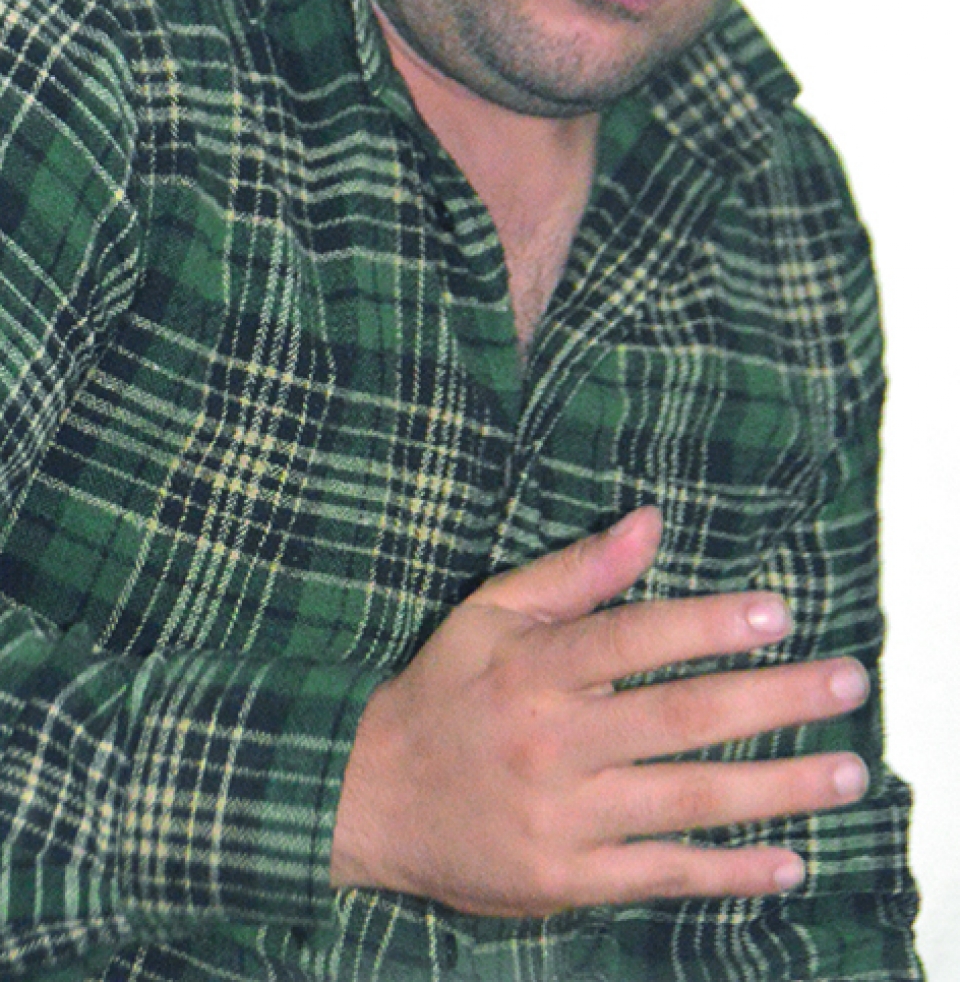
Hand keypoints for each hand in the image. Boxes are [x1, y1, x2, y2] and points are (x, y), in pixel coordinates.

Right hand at [329, 508, 869, 915]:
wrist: (369, 799)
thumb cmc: (441, 692)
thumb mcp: (490, 614)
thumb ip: (574, 573)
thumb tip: (650, 522)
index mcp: (534, 671)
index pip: (635, 640)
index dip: (708, 624)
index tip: (779, 613)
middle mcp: (553, 744)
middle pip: (680, 720)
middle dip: (773, 701)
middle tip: (847, 683)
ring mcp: (563, 819)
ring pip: (687, 800)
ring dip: (777, 788)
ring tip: (848, 772)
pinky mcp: (567, 879)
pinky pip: (662, 876)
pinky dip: (729, 873)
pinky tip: (789, 861)